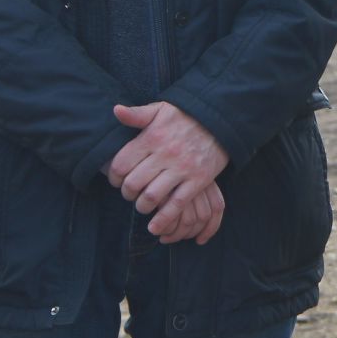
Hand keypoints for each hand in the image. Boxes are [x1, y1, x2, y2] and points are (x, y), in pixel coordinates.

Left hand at [108, 103, 230, 238]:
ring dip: (142, 206)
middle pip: (134, 183)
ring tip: (143, 205)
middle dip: (127, 194)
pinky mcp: (198, 180)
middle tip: (130, 194)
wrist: (221, 120)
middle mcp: (165, 154)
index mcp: (152, 138)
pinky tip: (154, 227)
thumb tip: (115, 110)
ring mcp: (182, 168)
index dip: (114, 177)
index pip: (121, 164)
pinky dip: (164, 219)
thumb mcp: (161, 109)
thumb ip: (137, 114)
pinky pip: (177, 204)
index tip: (118, 181)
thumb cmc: (186, 116)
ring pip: (152, 196)